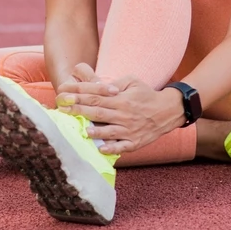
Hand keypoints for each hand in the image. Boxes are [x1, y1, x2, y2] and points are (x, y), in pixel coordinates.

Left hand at [56, 68, 186, 154]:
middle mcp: (124, 114)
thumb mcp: (133, 81)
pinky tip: (101, 148)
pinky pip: (122, 146)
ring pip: (109, 131)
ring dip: (96, 131)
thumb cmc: (146, 95)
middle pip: (98, 112)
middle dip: (79, 111)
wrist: (167, 111)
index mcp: (121, 99)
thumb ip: (116, 83)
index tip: (65, 95)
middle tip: (63, 110)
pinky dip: (112, 148)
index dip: (80, 95)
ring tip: (83, 130)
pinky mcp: (135, 142)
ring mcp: (129, 130)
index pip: (96, 96)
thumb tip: (99, 85)